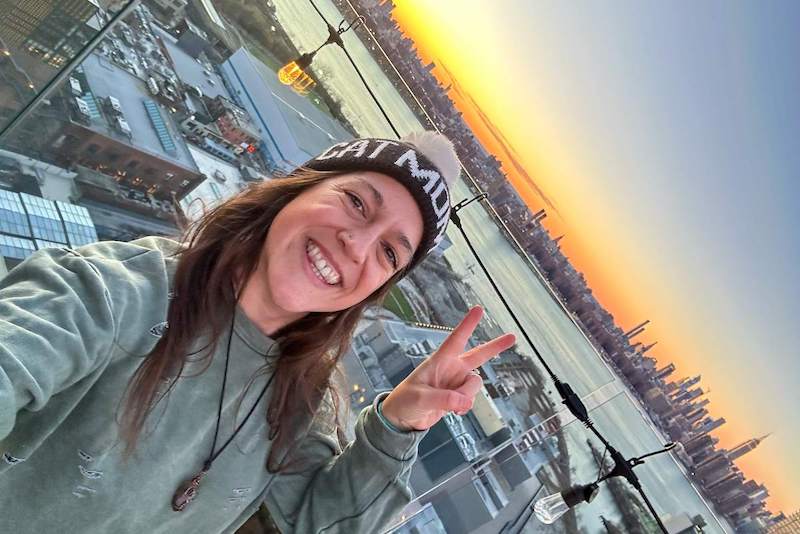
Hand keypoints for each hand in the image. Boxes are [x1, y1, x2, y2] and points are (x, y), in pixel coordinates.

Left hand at [380, 306, 515, 431]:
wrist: (403, 418)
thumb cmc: (405, 401)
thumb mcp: (421, 398)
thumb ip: (444, 398)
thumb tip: (465, 401)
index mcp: (439, 360)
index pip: (456, 339)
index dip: (468, 324)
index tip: (478, 309)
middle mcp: (451, 369)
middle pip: (478, 355)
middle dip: (495, 346)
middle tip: (513, 336)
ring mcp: (456, 382)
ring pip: (475, 385)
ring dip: (467, 396)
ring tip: (451, 405)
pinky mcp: (458, 396)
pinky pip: (471, 399)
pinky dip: (465, 406)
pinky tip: (454, 411)